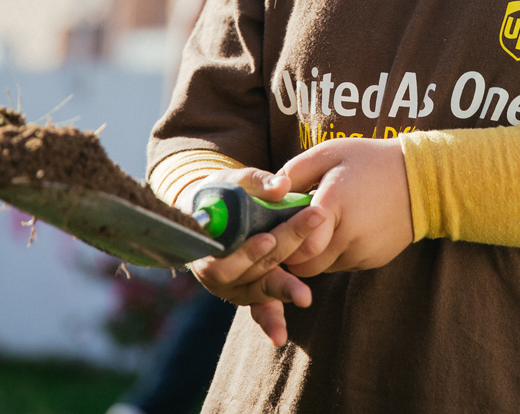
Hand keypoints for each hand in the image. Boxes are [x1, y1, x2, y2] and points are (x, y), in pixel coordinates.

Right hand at [183, 167, 328, 346]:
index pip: (226, 252)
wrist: (211, 214)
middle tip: (311, 233)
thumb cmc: (221, 194)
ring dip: (284, 289)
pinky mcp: (252, 293)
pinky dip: (271, 322)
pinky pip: (261, 310)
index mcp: (209, 245)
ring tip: (305, 297)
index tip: (268, 239)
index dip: (245, 249)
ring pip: (261, 288)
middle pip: (251, 267)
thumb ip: (255, 182)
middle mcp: (219, 272)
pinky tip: (280, 338)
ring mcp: (236, 286)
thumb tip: (283, 186)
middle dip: (283, 251)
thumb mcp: (232, 181)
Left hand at [279, 137, 412, 275]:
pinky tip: (342, 228)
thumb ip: (294, 172)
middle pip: (306, 265)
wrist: (421, 179)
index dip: (283, 242)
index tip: (275, 231)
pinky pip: (343, 264)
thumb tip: (270, 194)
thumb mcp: (329, 153)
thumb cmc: (370, 161)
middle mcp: (349, 236)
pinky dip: (335, 253)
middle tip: (289, 233)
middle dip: (293, 253)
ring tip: (318, 226)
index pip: (298, 245)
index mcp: (334, 205)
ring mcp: (363, 252)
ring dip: (315, 254)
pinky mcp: (374, 261)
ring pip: (323, 267)